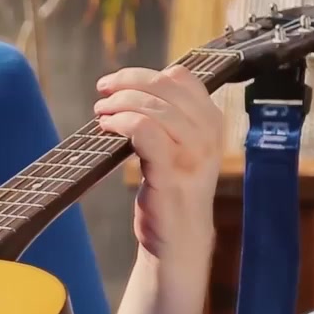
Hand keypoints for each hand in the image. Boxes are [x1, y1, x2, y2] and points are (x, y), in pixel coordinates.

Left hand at [94, 65, 224, 262]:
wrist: (180, 238)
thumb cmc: (175, 189)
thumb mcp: (182, 146)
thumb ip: (170, 118)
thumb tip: (136, 88)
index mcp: (211, 121)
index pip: (181, 77)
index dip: (144, 75)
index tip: (117, 83)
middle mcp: (207, 134)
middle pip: (164, 86)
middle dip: (126, 83)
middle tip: (103, 94)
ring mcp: (191, 154)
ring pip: (153, 106)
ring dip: (120, 103)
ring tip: (101, 113)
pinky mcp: (170, 173)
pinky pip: (145, 131)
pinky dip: (122, 122)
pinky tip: (107, 128)